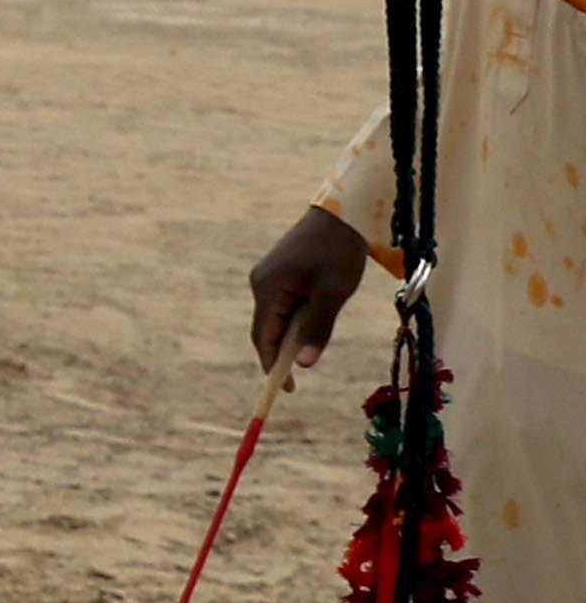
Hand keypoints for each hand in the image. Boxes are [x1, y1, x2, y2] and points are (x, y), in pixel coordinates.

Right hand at [253, 205, 374, 372]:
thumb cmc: (339, 252)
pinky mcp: (278, 271)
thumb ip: (318, 329)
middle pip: (266, 329)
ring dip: (290, 334)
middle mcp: (260, 283)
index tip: (286, 388)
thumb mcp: (333, 293)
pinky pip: (281, 303)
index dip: (273, 365)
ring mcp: (267, 276)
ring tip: (313, 344)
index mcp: (269, 289)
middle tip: (299, 376)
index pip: (265, 338)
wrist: (342, 214)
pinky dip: (294, 319)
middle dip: (281, 353)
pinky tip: (313, 319)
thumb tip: (304, 365)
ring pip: (274, 317)